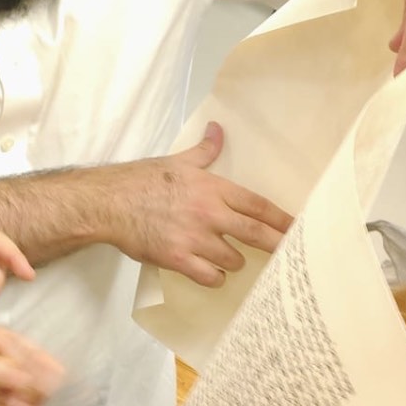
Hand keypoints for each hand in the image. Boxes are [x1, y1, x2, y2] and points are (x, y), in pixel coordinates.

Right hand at [108, 122, 291, 288]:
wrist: (109, 202)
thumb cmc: (142, 180)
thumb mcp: (178, 161)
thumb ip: (205, 150)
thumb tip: (218, 128)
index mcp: (212, 188)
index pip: (257, 205)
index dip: (280, 219)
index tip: (295, 228)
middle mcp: (209, 213)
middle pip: (256, 234)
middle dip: (276, 245)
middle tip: (288, 255)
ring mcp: (194, 238)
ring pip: (233, 259)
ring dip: (234, 261)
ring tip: (228, 258)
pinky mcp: (178, 259)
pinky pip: (210, 277)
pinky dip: (214, 277)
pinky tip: (210, 272)